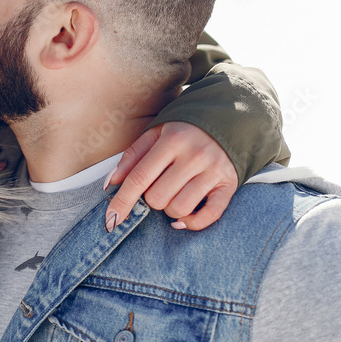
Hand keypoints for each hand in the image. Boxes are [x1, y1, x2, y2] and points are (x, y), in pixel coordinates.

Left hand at [104, 122, 237, 231]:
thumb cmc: (184, 131)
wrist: (230, 119)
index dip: (123, 201)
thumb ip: (132, 157)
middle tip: (160, 185)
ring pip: (179, 209)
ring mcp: (214, 171)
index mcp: (173, 140)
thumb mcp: (156, 134)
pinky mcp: (229, 184)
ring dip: (171, 209)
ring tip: (175, 193)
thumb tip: (110, 184)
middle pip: (158, 198)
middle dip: (152, 199)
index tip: (111, 219)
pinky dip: (192, 223)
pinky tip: (184, 217)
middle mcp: (195, 155)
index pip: (140, 178)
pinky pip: (209, 216)